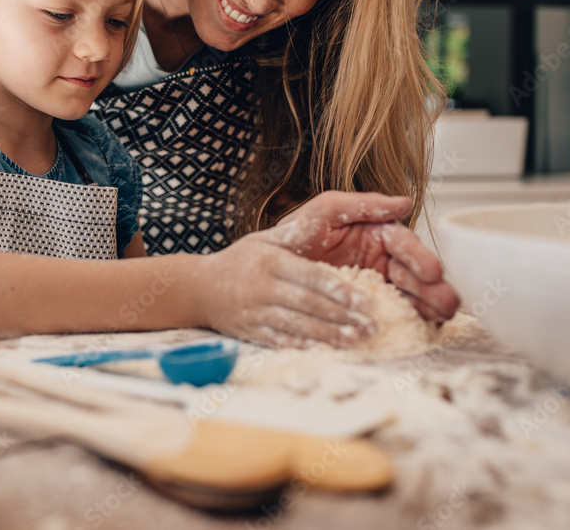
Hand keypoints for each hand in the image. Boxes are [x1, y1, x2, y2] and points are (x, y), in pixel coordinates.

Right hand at [196, 230, 378, 349]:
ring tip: (356, 340)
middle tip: (371, 326)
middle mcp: (262, 287)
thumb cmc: (239, 260)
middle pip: (308, 304)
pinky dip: (302, 346)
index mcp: (270, 261)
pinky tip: (324, 351)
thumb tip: (328, 219)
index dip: (341, 291)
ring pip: (297, 325)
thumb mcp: (264, 239)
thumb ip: (295, 235)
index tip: (367, 301)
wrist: (197, 288)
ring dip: (328, 335)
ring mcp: (254, 312)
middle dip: (342, 316)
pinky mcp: (249, 331)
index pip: (311, 277)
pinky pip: (279, 340)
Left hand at [269, 191, 459, 321]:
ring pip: (408, 294)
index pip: (404, 244)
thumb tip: (404, 201)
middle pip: (413, 273)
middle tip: (448, 302)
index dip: (420, 257)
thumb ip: (363, 203)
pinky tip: (421, 327)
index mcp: (375, 233)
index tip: (432, 271)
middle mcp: (380, 258)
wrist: (269, 266)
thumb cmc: (296, 233)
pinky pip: (389, 312)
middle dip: (432, 287)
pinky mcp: (364, 305)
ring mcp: (374, 283)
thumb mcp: (325, 210)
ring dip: (427, 305)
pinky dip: (407, 319)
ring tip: (442, 317)